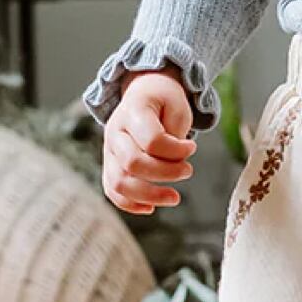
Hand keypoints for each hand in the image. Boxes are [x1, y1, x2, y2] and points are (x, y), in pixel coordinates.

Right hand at [102, 70, 196, 214]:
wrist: (143, 93)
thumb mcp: (178, 105)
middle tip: (188, 171)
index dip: (176, 150)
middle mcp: (115, 132)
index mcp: (133, 111)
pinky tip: (151, 208)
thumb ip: (176, 132)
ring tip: (174, 198)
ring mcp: (109, 150)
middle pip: (133, 163)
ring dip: (149, 196)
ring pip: (119, 182)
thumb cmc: (164, 101)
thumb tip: (175, 161)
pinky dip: (130, 204)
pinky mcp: (110, 165)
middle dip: (166, 173)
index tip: (192, 148)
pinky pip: (112, 190)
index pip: (151, 140)